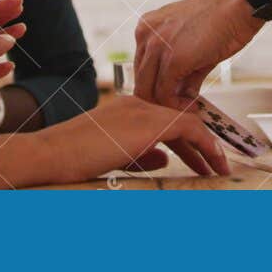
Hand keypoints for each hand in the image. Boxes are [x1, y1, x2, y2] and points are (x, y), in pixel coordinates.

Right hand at [38, 96, 230, 181]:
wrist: (52, 153)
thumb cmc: (72, 158)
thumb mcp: (114, 157)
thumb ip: (141, 155)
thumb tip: (165, 158)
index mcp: (128, 108)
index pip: (166, 120)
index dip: (186, 141)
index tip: (200, 160)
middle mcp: (138, 103)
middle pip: (179, 121)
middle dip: (200, 146)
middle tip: (216, 166)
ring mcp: (143, 110)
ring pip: (187, 122)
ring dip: (207, 148)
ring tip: (219, 169)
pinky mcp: (149, 122)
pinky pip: (189, 128)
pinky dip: (206, 144)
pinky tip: (214, 161)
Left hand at [134, 0, 260, 108]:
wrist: (240, 5)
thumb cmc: (222, 19)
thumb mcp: (191, 42)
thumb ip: (180, 70)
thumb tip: (179, 95)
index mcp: (147, 27)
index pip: (141, 68)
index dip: (156, 88)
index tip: (175, 98)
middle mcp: (145, 34)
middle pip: (140, 82)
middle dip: (160, 101)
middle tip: (182, 108)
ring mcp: (157, 46)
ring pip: (148, 91)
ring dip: (168, 106)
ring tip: (189, 108)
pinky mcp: (172, 60)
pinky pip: (165, 94)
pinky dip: (178, 106)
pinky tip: (194, 106)